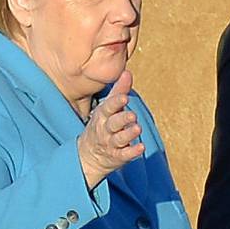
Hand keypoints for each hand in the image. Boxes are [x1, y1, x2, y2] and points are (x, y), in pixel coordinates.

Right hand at [77, 68, 144, 188]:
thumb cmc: (102, 125)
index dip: (116, 103)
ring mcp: (110, 144)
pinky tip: (141, 148)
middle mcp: (105, 129)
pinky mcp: (117, 156)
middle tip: (132, 115)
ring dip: (128, 134)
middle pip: (113, 123)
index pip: (108, 107)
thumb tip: (127, 72)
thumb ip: (119, 91)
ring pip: (118, 139)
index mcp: (103, 115)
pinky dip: (132, 151)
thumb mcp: (108, 108)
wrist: (88, 155)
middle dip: (122, 119)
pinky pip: (124, 154)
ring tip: (137, 128)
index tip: (124, 97)